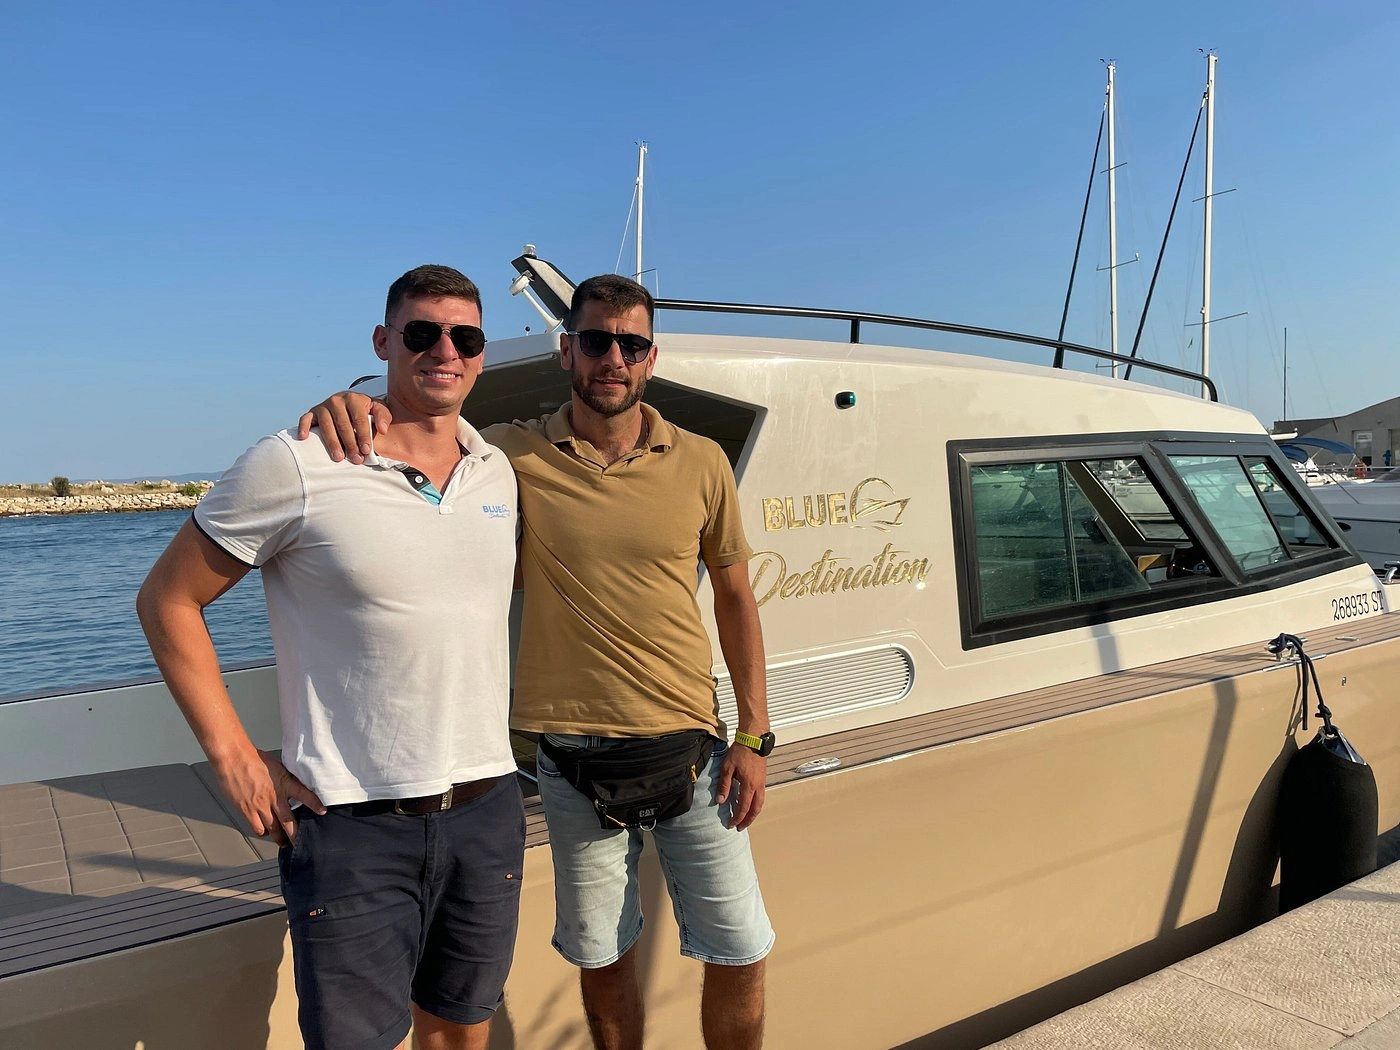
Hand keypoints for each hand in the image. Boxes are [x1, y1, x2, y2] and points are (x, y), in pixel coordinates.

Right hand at [211, 748, 325, 846]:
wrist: (233, 758)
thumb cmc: (252, 758)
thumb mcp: (277, 767)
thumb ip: (284, 780)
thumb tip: (291, 786)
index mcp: (284, 783)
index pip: (304, 794)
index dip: (314, 804)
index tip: (323, 811)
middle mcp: (274, 796)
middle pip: (288, 821)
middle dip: (295, 835)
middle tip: (299, 843)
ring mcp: (260, 805)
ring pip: (273, 828)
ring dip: (279, 837)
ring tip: (283, 843)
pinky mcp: (247, 810)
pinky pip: (257, 827)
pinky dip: (262, 832)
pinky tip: (264, 832)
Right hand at [295, 392, 391, 463]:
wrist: (349, 402)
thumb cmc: (365, 410)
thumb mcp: (378, 409)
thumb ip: (383, 416)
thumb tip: (383, 429)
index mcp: (354, 398)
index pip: (359, 419)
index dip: (363, 435)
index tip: (366, 450)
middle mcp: (337, 400)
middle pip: (343, 425)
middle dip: (350, 443)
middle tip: (355, 459)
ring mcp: (323, 406)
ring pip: (326, 426)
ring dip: (332, 443)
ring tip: (339, 457)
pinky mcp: (313, 412)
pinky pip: (305, 419)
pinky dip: (303, 427)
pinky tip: (305, 438)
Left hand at [715, 743, 766, 831]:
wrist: (754, 739)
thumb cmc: (740, 751)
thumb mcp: (727, 768)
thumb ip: (724, 785)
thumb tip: (720, 801)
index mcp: (749, 785)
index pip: (743, 807)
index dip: (737, 818)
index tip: (731, 824)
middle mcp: (758, 787)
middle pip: (755, 810)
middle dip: (747, 820)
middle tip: (740, 827)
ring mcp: (762, 783)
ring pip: (760, 804)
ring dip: (753, 814)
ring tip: (746, 820)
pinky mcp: (763, 778)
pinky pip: (761, 797)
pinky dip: (756, 805)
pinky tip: (750, 805)